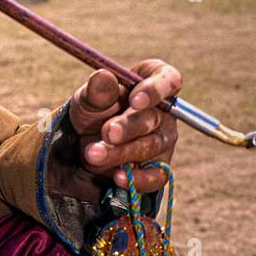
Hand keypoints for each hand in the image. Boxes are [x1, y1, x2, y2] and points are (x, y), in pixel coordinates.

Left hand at [68, 60, 180, 192]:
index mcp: (154, 82)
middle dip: (128, 127)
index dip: (155, 90)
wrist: (87, 142)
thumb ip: (97, 90)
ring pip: (150, 147)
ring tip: (93, 154)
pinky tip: (118, 178)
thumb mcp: (90, 98)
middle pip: (155, 118)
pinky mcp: (159, 167)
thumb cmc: (96, 109)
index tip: (135, 100)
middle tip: (107, 133)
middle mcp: (165, 112)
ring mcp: (164, 140)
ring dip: (121, 153)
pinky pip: (157, 176)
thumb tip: (102, 77)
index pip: (169, 81)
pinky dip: (138, 179)